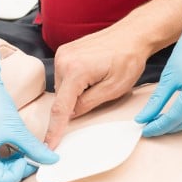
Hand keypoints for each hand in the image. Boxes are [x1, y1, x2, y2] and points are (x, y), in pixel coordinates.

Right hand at [0, 42, 58, 181]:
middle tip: (29, 156)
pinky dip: (2, 156)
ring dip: (9, 163)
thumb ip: (34, 148)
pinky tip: (11, 144)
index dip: (17, 174)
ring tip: (21, 149)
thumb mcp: (17, 128)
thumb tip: (50, 159)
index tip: (28, 161)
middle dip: (15, 169)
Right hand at [44, 24, 150, 148]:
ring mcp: (62, 53)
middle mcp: (63, 60)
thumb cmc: (128, 59)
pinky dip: (76, 82)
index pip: (61, 108)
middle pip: (62, 97)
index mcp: (75, 70)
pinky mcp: (64, 51)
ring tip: (100, 78)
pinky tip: (93, 73)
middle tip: (102, 90)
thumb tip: (71, 115)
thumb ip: (88, 104)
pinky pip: (65, 76)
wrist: (133, 34)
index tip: (48, 146)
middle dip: (77, 103)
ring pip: (63, 88)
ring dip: (77, 91)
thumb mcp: (114, 89)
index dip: (55, 130)